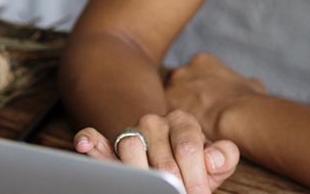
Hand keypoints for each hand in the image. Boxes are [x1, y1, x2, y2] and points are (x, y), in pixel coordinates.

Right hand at [73, 110, 240, 193]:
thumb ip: (223, 156)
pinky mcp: (110, 146)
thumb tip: (210, 158)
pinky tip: (86, 145)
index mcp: (183, 122)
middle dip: (172, 185)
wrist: (175, 168)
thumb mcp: (215, 163)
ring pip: (129, 146)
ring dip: (140, 174)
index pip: (187, 148)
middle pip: (160, 156)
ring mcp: (131, 133)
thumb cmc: (195, 167)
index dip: (195, 177)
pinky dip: (90, 140)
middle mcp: (154, 123)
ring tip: (149, 188)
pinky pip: (95, 137)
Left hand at [165, 53, 265, 136]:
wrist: (238, 117)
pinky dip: (174, 127)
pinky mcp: (165, 109)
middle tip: (196, 116)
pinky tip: (186, 136)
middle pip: (177, 85)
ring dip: (177, 113)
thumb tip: (250, 86)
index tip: (205, 101)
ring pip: (169, 102)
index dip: (199, 88)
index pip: (194, 72)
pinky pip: (166, 119)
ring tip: (191, 129)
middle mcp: (183, 71)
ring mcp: (172, 89)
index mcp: (202, 61)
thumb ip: (243, 82)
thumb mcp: (252, 85)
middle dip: (184, 98)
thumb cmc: (248, 102)